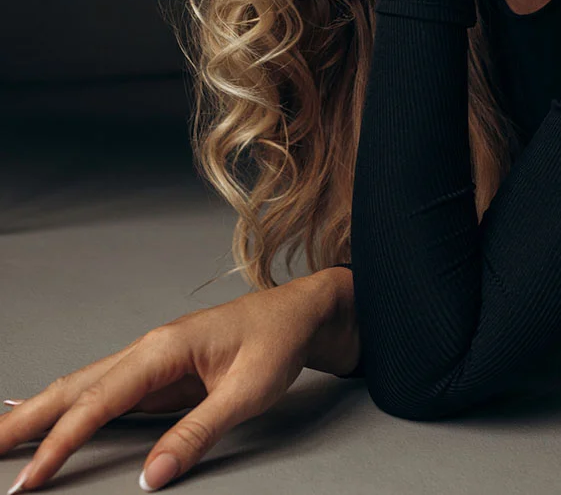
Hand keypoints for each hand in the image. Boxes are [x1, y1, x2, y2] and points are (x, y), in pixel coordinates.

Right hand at [0, 278, 331, 492]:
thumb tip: (151, 476)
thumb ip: (197, 433)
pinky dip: (69, 404)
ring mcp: (152, 358)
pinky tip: (48, 412)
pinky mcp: (160, 371)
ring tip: (2, 436)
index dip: (60, 442)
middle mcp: (150, 348)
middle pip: (76, 387)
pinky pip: (104, 390)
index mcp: (165, 347)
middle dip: (27, 420)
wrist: (301, 312)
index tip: (29, 478)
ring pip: (84, 386)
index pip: (100, 401)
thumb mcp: (246, 392)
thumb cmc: (277, 342)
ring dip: (40, 411)